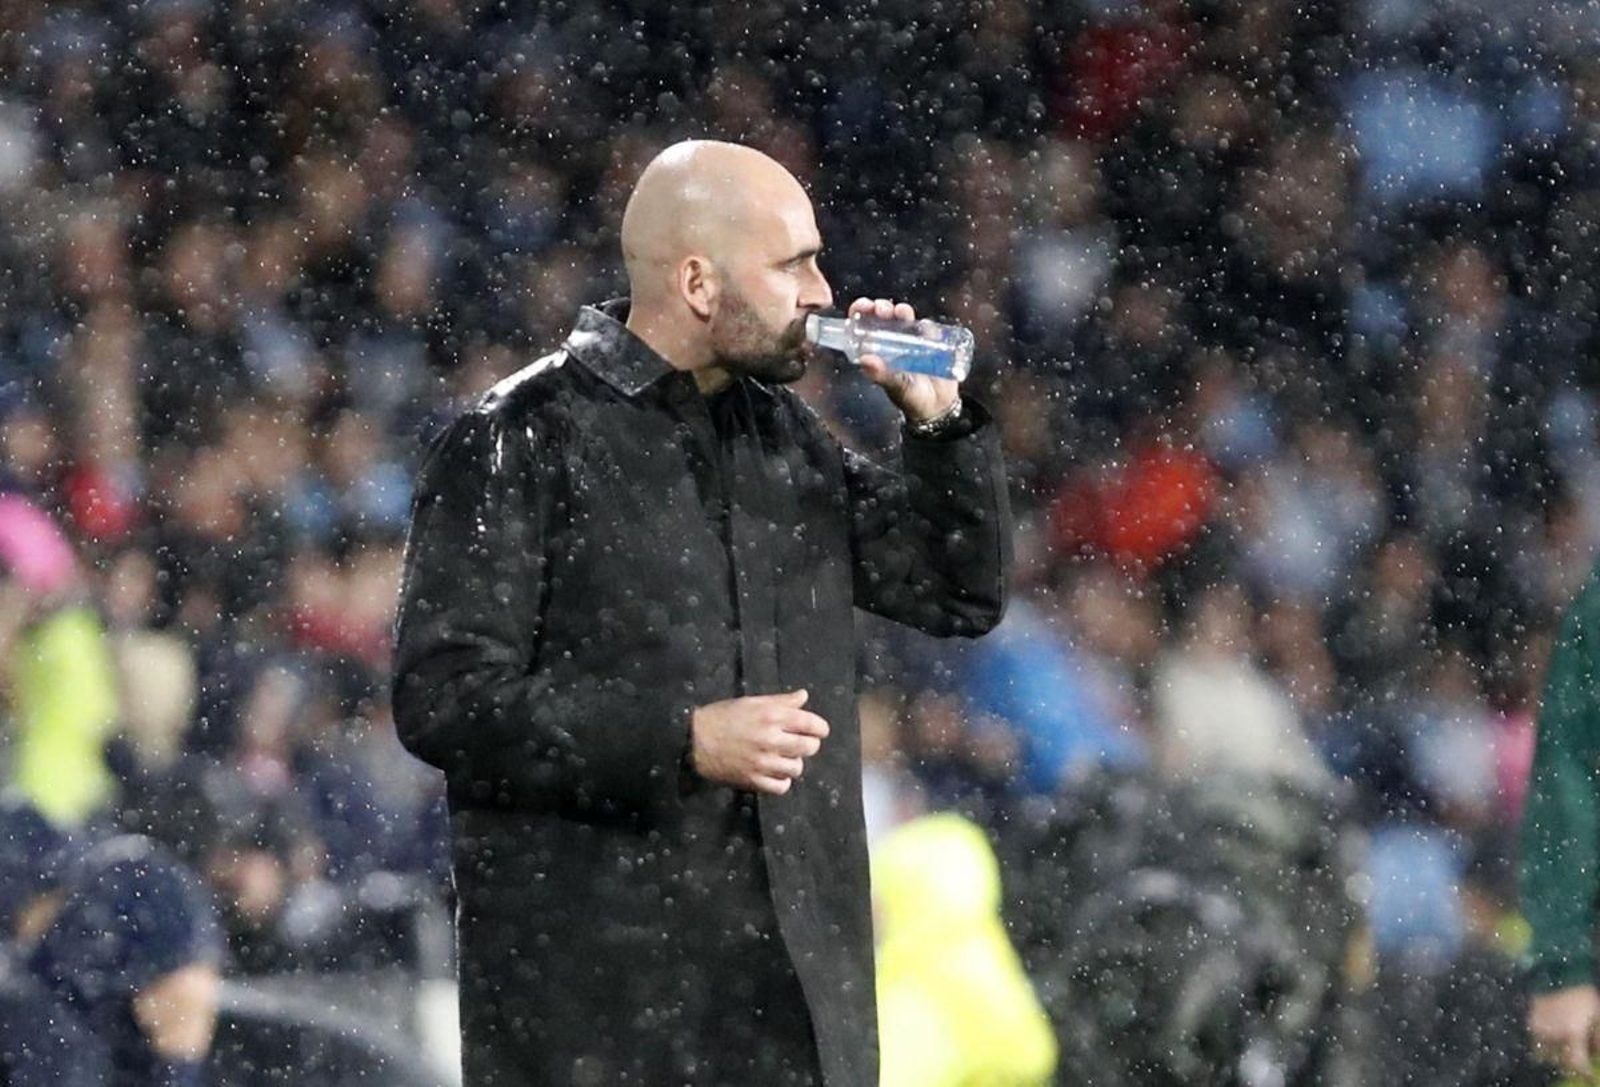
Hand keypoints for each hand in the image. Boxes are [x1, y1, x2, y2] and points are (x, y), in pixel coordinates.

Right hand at [690, 689, 829, 795]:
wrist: (694, 740)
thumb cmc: (723, 717)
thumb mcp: (752, 702)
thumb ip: (781, 701)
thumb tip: (804, 697)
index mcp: (771, 716)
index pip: (811, 724)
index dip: (820, 728)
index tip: (818, 730)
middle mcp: (770, 739)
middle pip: (809, 747)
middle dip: (809, 745)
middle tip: (799, 743)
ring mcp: (762, 762)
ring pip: (797, 769)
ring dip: (793, 763)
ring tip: (783, 758)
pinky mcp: (753, 780)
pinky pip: (781, 787)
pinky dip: (782, 781)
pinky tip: (775, 773)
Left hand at [849, 297, 959, 424]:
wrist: (938, 407)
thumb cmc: (910, 398)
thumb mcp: (894, 387)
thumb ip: (880, 374)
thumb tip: (865, 360)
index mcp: (877, 350)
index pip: (864, 324)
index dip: (861, 311)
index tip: (863, 306)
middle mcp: (892, 341)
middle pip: (884, 316)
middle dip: (882, 307)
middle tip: (882, 309)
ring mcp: (912, 340)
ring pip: (905, 318)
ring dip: (902, 311)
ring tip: (902, 313)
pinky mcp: (932, 342)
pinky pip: (929, 328)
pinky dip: (926, 325)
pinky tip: (926, 329)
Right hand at [1529, 985, 1599, 1075]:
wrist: (1557, 971)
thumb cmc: (1582, 993)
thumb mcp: (1597, 1016)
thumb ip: (1597, 1038)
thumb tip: (1595, 1054)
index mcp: (1571, 1032)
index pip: (1575, 1063)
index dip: (1582, 1072)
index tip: (1588, 1075)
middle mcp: (1552, 1032)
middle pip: (1559, 1060)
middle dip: (1568, 1061)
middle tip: (1577, 1057)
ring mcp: (1538, 1026)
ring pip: (1544, 1052)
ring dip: (1554, 1053)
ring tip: (1564, 1044)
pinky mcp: (1530, 1020)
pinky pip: (1536, 1039)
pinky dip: (1544, 1042)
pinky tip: (1554, 1034)